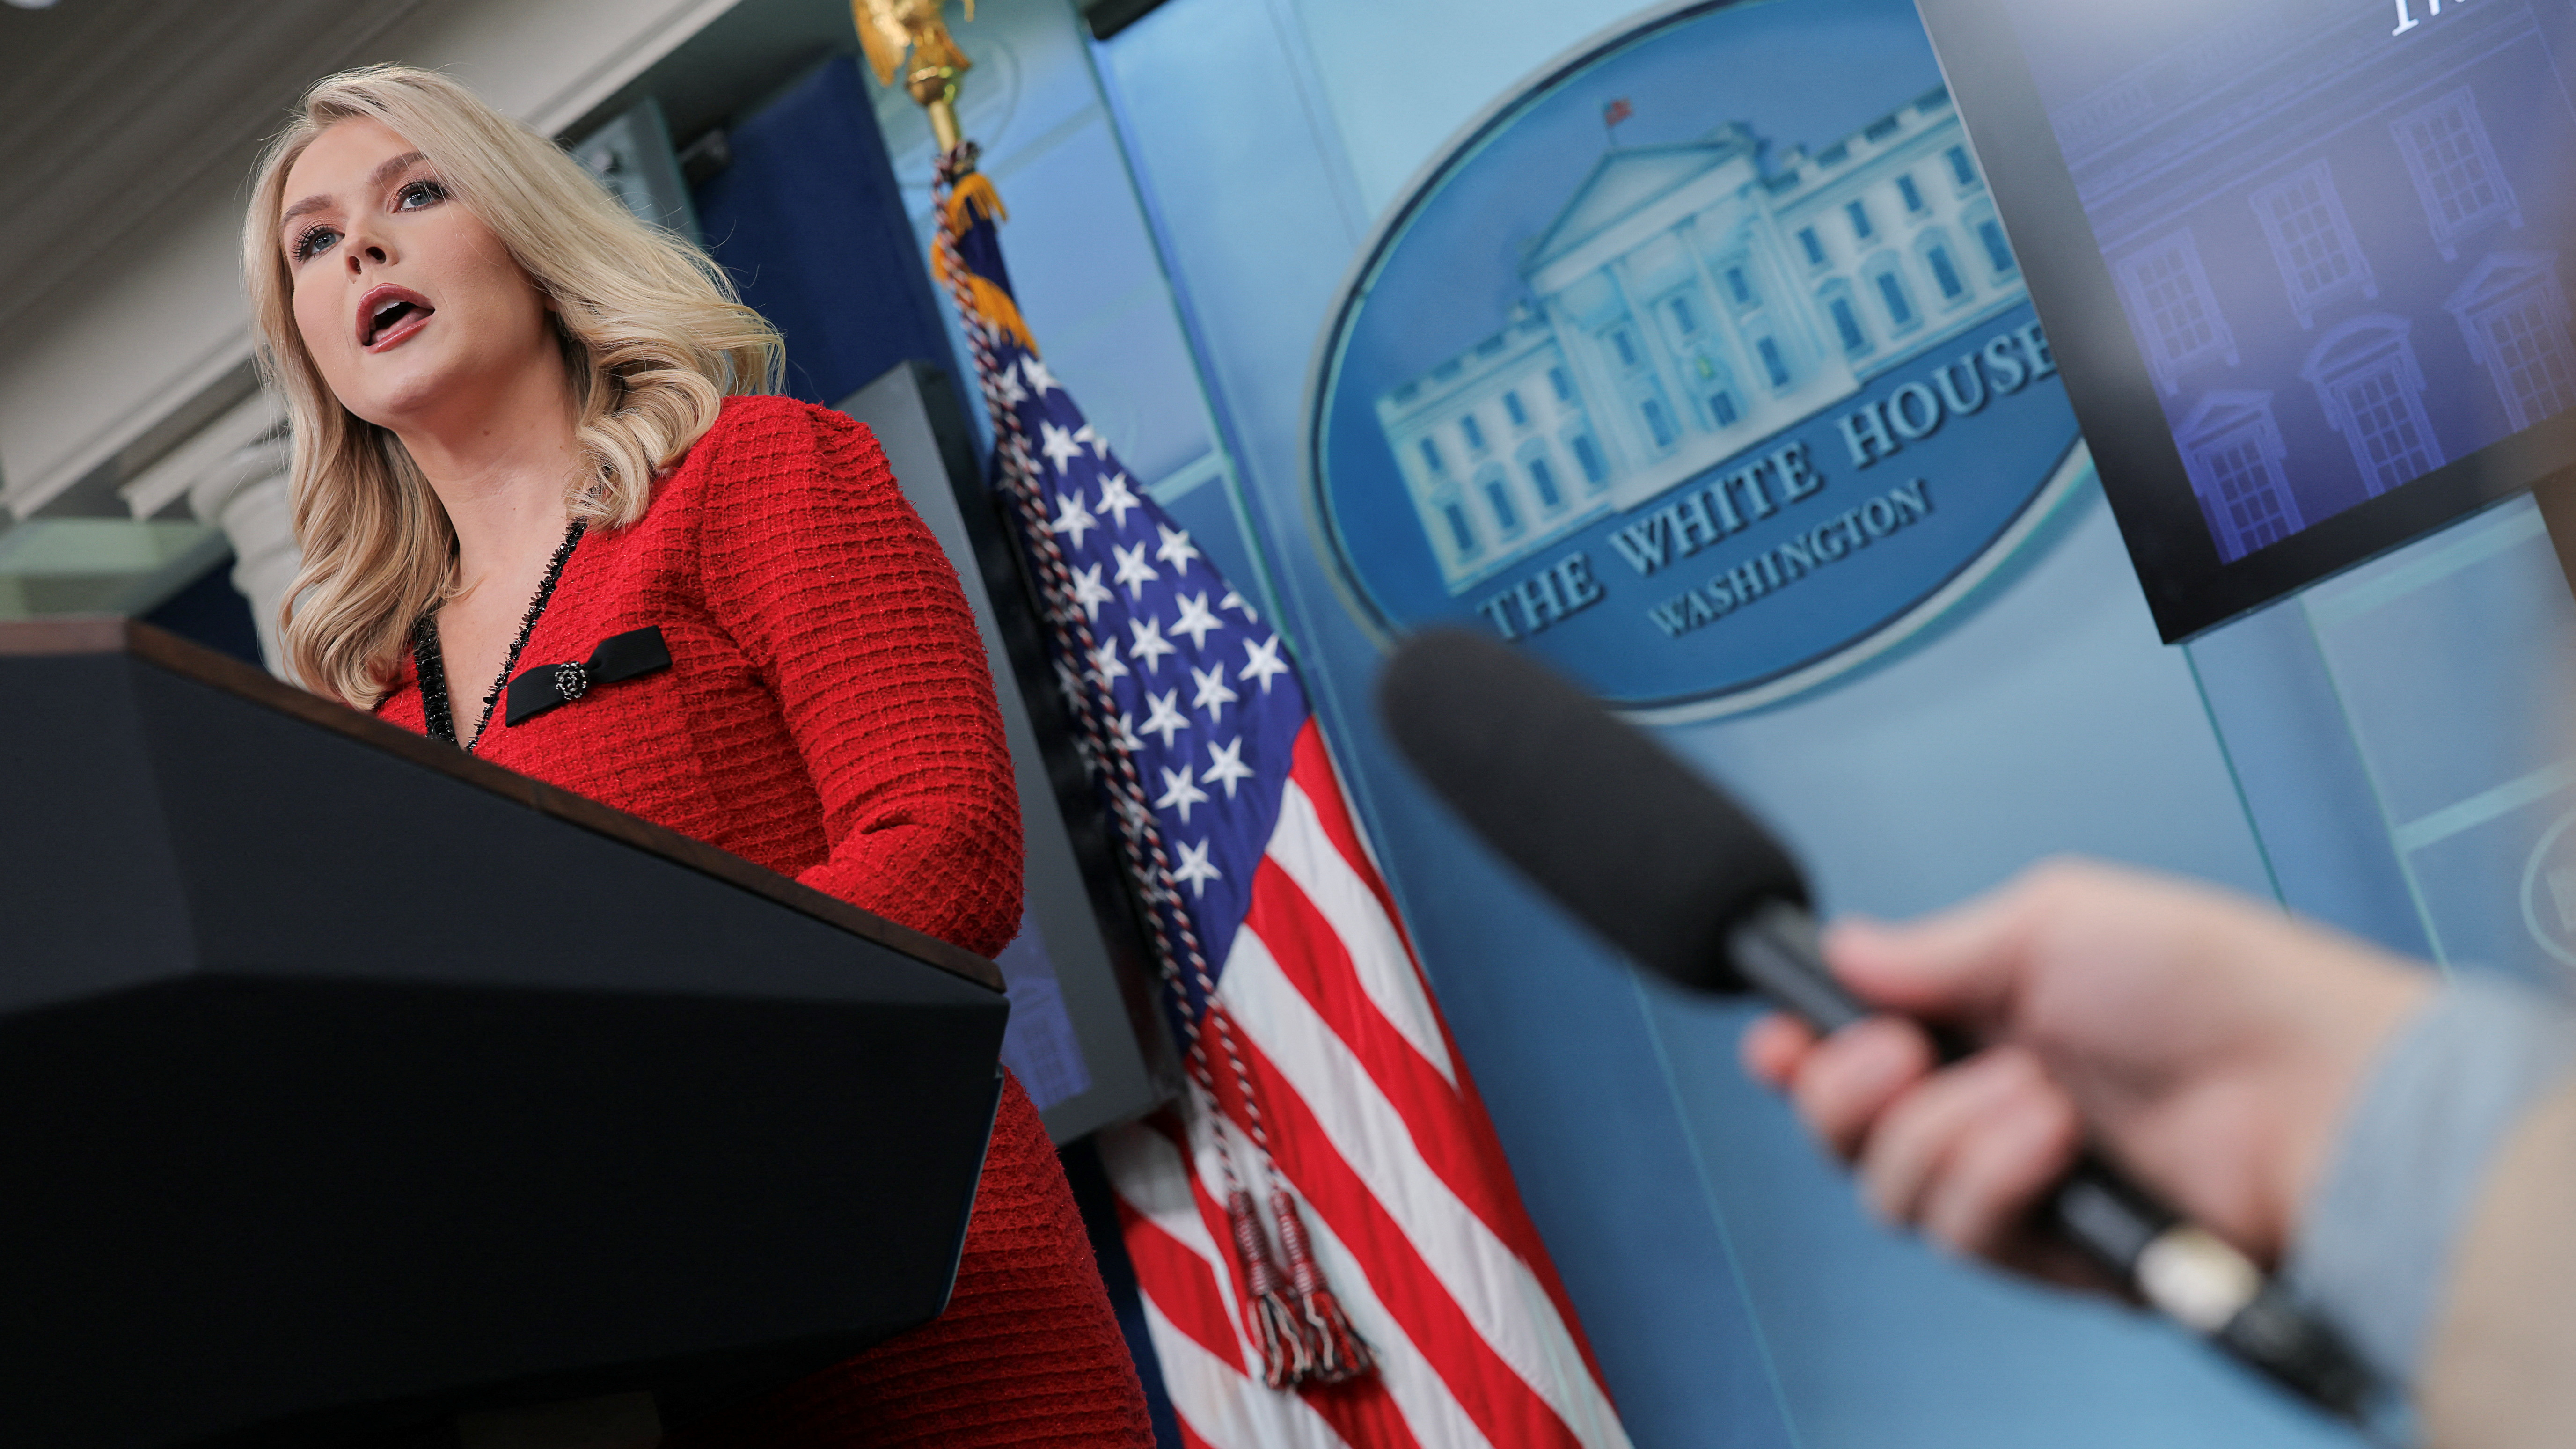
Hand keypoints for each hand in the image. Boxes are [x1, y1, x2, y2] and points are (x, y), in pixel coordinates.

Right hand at [1741, 859, 2433, 1277]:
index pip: (1852, 1049)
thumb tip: (1842, 951)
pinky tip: (2051, 1137)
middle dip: (1844, 1090)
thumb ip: (1933, 949)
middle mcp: (1987, 1105)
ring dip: (1941, 1134)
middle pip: (1844, 1132)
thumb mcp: (2054, 917)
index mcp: (1983, 1020)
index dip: (1796, 1050)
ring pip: (1889, 1191)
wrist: (2317, 1089)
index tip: (1776, 1040)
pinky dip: (1992, 1180)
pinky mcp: (2056, 1252)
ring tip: (2031, 1092)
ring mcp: (2019, 1181)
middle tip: (1901, 1054)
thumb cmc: (2218, 985)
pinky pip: (1963, 1234)